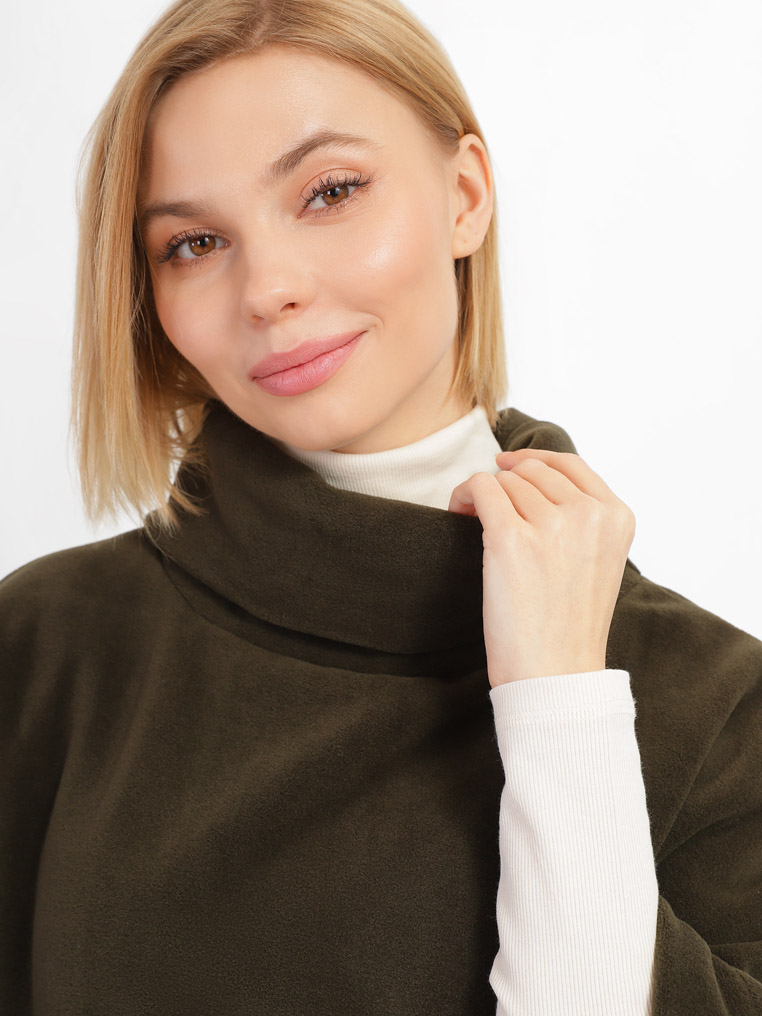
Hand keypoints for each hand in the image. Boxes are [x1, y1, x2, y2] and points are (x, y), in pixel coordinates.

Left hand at [447, 449, 634, 686]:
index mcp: (617, 517)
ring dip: (482, 495)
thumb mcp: (598, 561)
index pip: (569, 465)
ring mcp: (552, 525)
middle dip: (506, 485)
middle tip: (488, 510)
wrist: (556, 675)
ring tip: (474, 518)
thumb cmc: (568, 626)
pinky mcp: (511, 539)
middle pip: (531, 472)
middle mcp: (589, 515)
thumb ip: (582, 519)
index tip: (509, 467)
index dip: (533, 461)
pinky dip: (464, 494)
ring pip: (504, 482)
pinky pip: (480, 488)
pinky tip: (458, 512)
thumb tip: (530, 477)